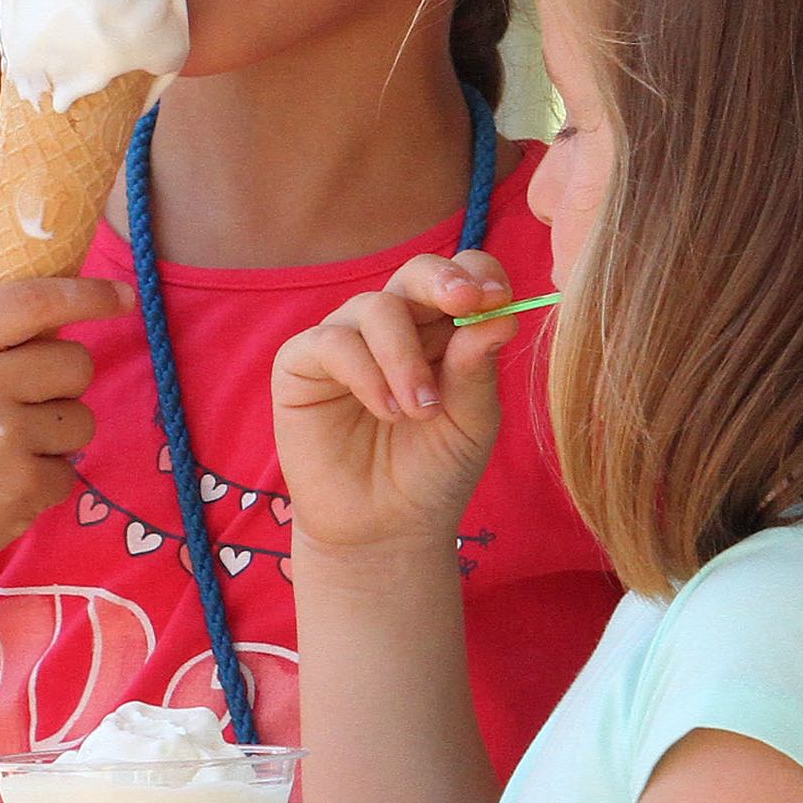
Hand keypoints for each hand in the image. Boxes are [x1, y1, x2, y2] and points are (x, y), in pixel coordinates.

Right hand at [0, 255, 133, 597]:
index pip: (34, 300)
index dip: (88, 294)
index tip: (122, 296)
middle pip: (75, 361)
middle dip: (64, 382)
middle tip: (22, 406)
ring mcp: (2, 437)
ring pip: (80, 418)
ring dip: (57, 436)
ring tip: (3, 453)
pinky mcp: (23, 487)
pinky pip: (69, 471)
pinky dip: (43, 483)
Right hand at [272, 251, 518, 553]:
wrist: (385, 528)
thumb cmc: (432, 473)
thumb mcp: (471, 424)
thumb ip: (478, 370)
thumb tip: (501, 316)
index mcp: (443, 330)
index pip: (463, 276)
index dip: (479, 275)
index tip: (498, 298)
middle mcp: (395, 326)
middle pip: (417, 273)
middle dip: (443, 282)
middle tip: (466, 303)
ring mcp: (346, 340)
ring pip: (375, 308)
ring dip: (405, 358)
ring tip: (420, 412)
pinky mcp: (301, 364)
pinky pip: (332, 342)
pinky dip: (365, 373)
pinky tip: (385, 411)